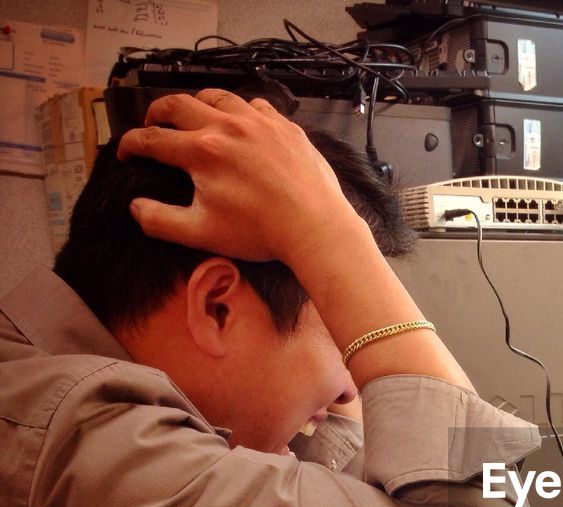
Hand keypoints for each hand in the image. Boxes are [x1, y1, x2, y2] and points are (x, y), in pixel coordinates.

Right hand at [117, 89, 365, 265]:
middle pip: (178, 105)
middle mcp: (227, 126)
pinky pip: (255, 105)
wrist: (315, 226)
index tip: (125, 153)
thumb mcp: (201, 233)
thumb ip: (160, 220)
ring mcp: (258, 122)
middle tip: (151, 125)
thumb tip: (135, 207)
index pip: (152, 139)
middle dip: (156, 113)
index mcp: (201, 151)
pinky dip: (238, 109)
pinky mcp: (285, 126)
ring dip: (196, 103)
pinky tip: (239, 122)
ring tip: (191, 116)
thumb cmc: (259, 232)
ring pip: (217, 96)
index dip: (131, 144)